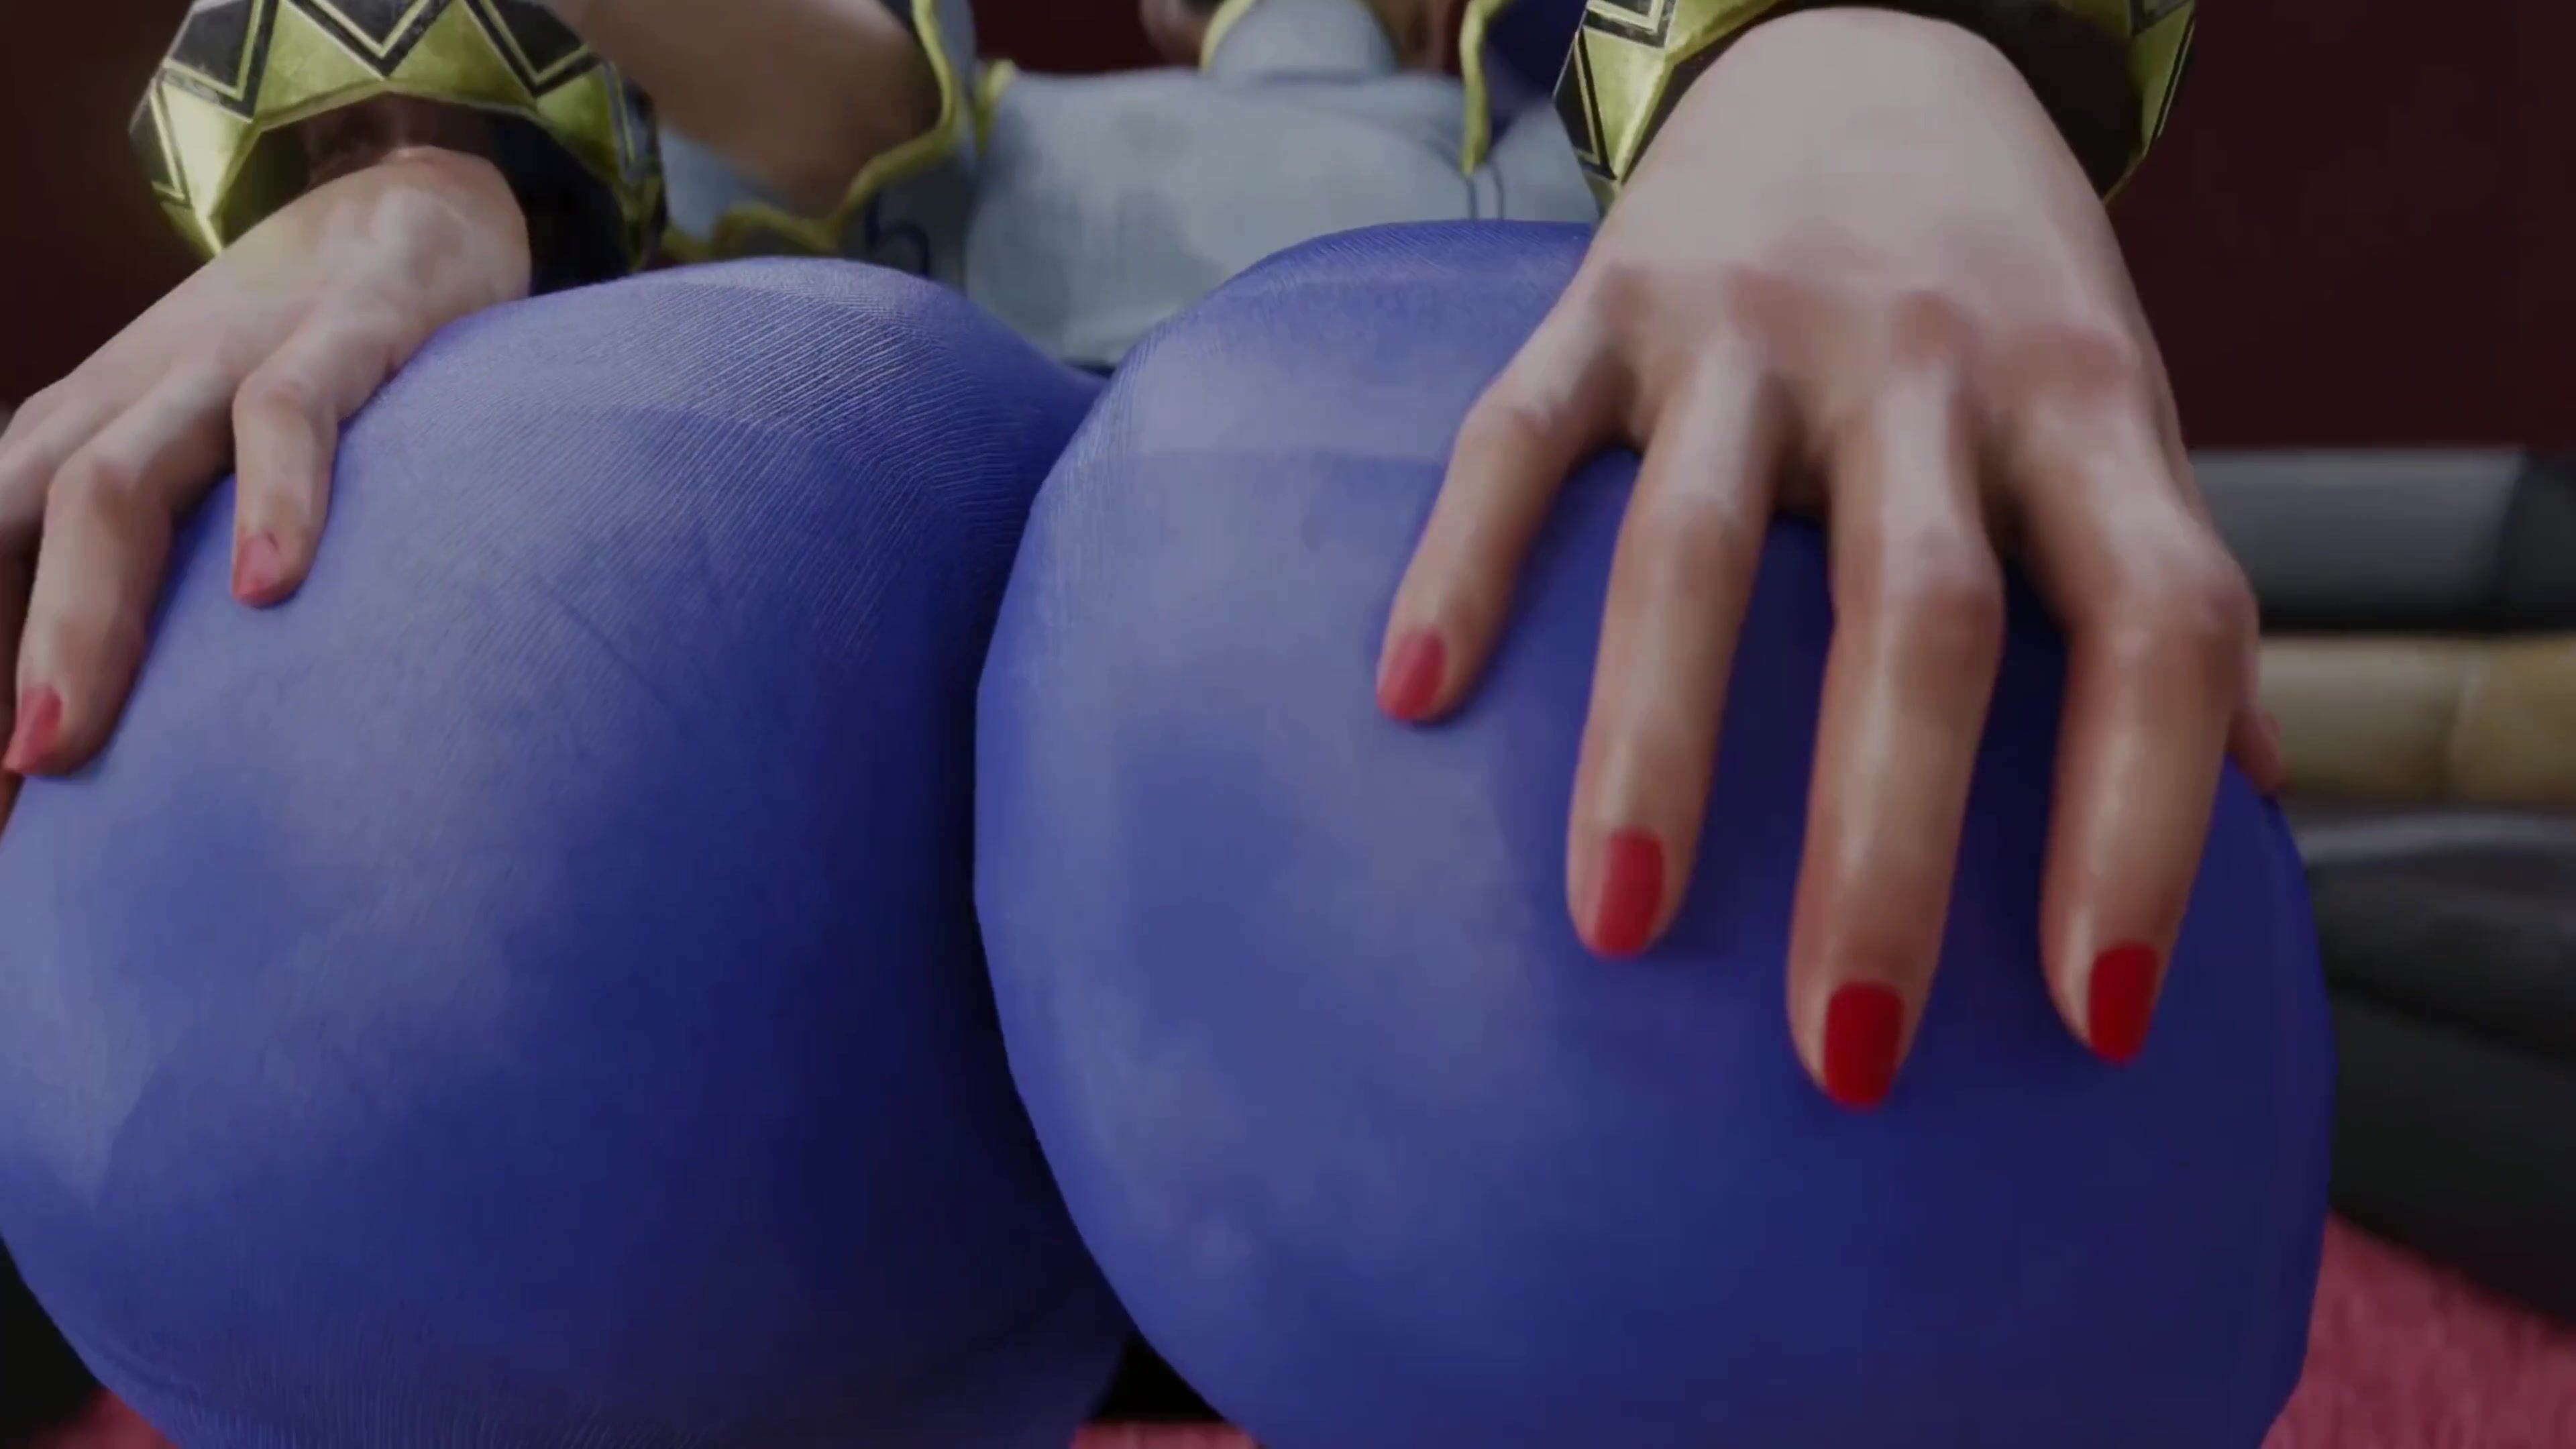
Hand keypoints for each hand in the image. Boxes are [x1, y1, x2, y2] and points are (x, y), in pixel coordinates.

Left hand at [0, 146, 527, 816]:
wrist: (401, 194)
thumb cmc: (292, 368)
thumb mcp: (199, 456)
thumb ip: (156, 569)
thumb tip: (106, 734)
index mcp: (79, 436)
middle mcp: (132, 399)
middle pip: (27, 525)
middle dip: (0, 652)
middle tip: (10, 778)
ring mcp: (231, 362)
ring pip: (120, 482)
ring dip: (79, 614)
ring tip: (61, 734)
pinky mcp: (348, 333)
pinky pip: (295, 415)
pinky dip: (275, 499)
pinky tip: (269, 589)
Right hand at [1376, 8, 2282, 1106]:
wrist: (1871, 54)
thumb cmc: (2004, 292)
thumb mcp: (2116, 412)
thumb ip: (2162, 590)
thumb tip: (2237, 810)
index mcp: (2085, 405)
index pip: (2157, 624)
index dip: (2144, 828)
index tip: (2103, 1019)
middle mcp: (1928, 361)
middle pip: (1915, 620)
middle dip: (1883, 848)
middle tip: (1844, 1050)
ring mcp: (1754, 324)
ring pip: (1696, 549)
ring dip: (1657, 748)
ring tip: (1618, 926)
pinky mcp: (1607, 296)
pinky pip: (1520, 438)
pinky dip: (1464, 564)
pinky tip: (1414, 698)